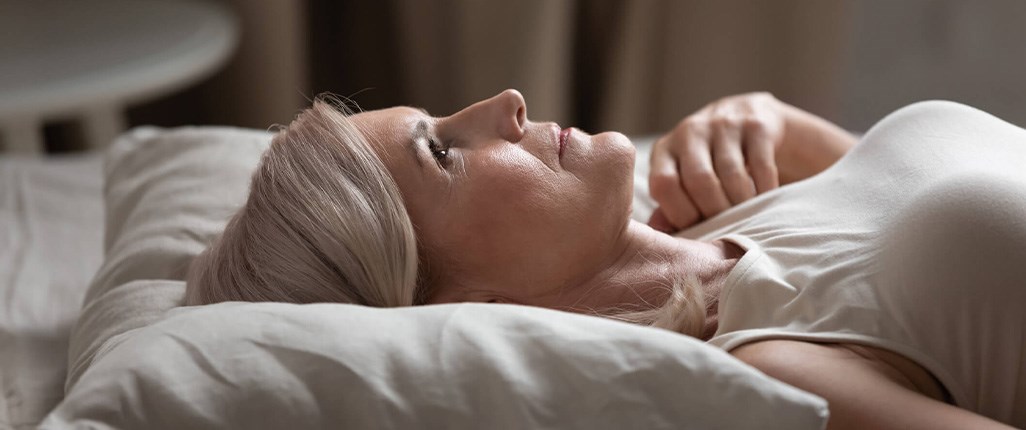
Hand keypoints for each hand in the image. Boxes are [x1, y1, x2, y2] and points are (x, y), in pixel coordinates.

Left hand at [648, 92, 785, 231]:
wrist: (747, 117)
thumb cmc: (710, 163)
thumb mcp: (683, 179)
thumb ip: (671, 206)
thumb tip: (663, 230)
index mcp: (665, 150)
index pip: (664, 184)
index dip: (680, 214)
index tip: (699, 230)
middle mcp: (689, 132)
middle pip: (699, 180)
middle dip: (715, 212)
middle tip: (728, 228)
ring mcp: (723, 124)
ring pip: (731, 174)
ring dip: (741, 204)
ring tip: (747, 218)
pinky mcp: (756, 124)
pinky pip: (761, 166)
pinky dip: (764, 191)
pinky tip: (764, 202)